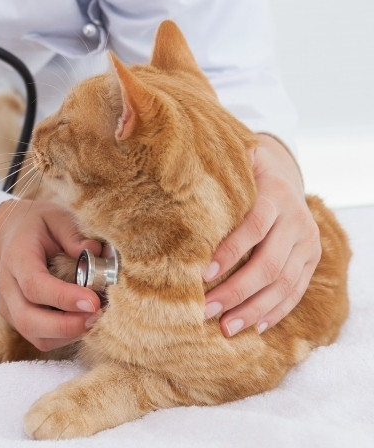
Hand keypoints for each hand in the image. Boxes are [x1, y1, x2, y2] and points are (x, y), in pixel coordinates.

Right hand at [0, 199, 101, 350]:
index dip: (63, 297)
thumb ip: (73, 233)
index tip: (93, 301)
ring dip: (68, 334)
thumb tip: (95, 251)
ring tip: (95, 319)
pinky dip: (65, 337)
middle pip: (28, 319)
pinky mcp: (17, 319)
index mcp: (16, 257)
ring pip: (35, 335)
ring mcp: (9, 306)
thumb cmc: (38, 226)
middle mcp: (7, 286)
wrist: (11, 233)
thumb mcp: (55, 217)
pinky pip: (40, 339)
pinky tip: (83, 321)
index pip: (34, 284)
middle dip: (67, 326)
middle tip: (98, 316)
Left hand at [203, 134, 320, 335]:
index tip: (203, 273)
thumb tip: (175, 177)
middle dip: (236, 290)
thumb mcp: (236, 160)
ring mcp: (308, 242)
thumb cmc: (246, 169)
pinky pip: (297, 291)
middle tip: (206, 309)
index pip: (255, 226)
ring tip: (226, 327)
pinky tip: (254, 325)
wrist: (285, 169)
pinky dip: (275, 311)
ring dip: (254, 308)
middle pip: (270, 263)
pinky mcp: (312, 259)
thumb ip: (215, 172)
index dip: (231, 251)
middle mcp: (297, 221)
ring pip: (285, 283)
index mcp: (276, 194)